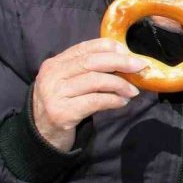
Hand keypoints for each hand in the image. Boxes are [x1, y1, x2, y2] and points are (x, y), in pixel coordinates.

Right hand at [32, 38, 146, 151]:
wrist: (42, 134)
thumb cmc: (63, 104)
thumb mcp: (69, 82)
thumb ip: (88, 70)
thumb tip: (125, 60)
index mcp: (55, 63)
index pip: (84, 47)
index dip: (109, 47)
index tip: (128, 52)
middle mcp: (52, 75)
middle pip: (92, 62)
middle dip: (120, 62)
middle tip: (140, 66)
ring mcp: (55, 93)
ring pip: (95, 81)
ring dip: (120, 84)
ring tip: (133, 91)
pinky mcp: (62, 112)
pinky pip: (95, 101)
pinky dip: (113, 100)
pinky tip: (122, 102)